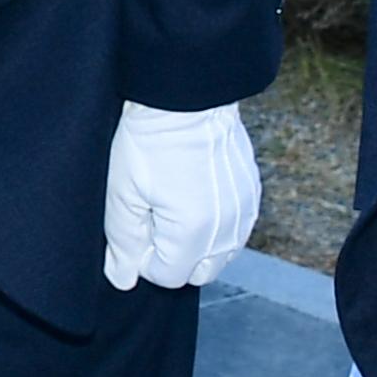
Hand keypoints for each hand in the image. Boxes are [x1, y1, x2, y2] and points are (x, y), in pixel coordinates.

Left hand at [99, 98, 262, 292]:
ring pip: (220, 255)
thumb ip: (124, 243)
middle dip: (173, 256)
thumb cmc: (149, 140)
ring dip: (196, 244)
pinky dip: (216, 225)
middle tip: (154, 217)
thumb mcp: (123, 193)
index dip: (145, 258)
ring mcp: (245, 212)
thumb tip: (123, 279)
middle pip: (198, 273)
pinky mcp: (253, 194)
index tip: (137, 226)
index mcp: (194, 233)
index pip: (168, 277)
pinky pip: (235, 230)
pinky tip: (196, 195)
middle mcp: (228, 229)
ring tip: (174, 205)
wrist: (187, 97)